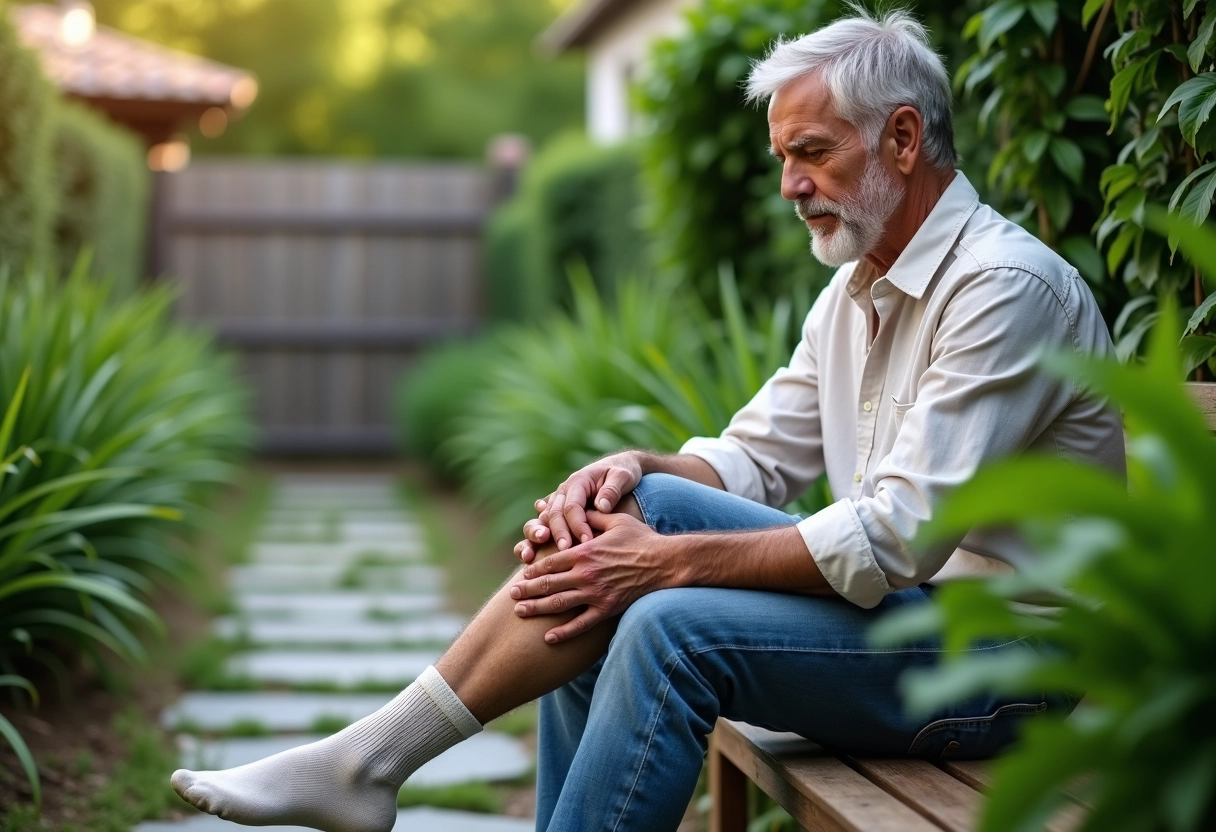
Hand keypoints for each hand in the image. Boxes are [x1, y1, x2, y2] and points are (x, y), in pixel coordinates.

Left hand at [509, 511, 675, 642]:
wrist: (666, 562)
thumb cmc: (641, 538)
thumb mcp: (616, 521)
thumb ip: (592, 517)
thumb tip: (578, 508)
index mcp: (585, 551)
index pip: (551, 561)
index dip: (533, 568)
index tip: (522, 574)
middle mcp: (586, 573)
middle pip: (548, 583)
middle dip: (527, 590)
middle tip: (511, 595)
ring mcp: (596, 593)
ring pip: (558, 603)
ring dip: (536, 608)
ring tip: (520, 612)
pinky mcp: (607, 609)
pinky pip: (581, 624)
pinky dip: (563, 632)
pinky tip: (548, 637)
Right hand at [514, 451, 643, 563]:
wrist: (618, 467)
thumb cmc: (622, 473)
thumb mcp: (622, 476)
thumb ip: (612, 490)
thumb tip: (601, 506)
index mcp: (578, 481)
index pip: (573, 506)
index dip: (578, 524)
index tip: (587, 541)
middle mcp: (563, 491)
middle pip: (554, 513)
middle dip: (558, 533)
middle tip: (565, 550)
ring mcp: (558, 500)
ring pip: (543, 518)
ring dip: (537, 535)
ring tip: (535, 553)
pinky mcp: (558, 511)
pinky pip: (543, 522)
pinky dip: (534, 536)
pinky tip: (530, 551)